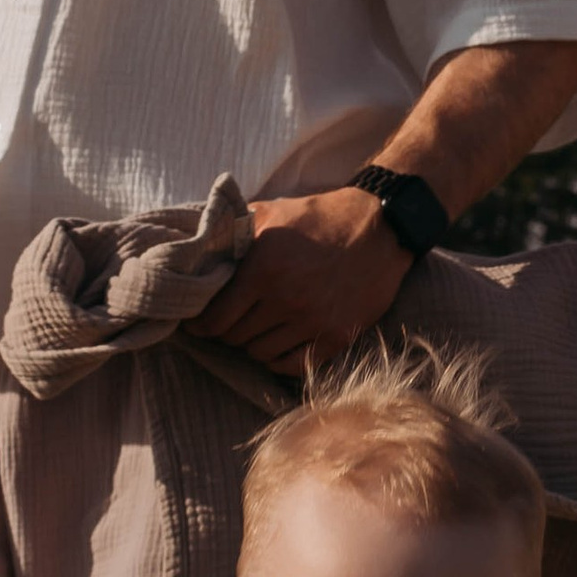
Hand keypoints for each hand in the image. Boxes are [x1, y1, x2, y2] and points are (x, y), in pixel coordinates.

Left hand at [188, 189, 413, 372]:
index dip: (200, 324)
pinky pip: (293, 365)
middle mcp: (286, 300)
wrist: (380, 227)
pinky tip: (275, 347)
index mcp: (263, 269)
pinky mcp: (337, 336)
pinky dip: (278, 361)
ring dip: (251, 344)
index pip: (216, 317)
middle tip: (225, 324)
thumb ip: (234, 229)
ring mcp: (313, 322)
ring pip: (261, 353)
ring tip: (252, 331)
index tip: (196, 324)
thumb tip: (197, 244)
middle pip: (235, 337)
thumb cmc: (320, 217)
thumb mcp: (272, 211)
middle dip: (225, 332)